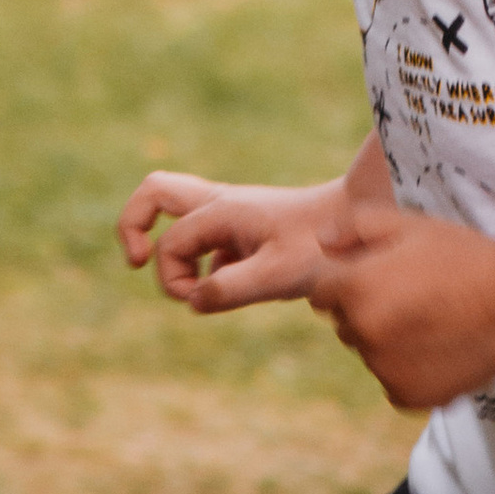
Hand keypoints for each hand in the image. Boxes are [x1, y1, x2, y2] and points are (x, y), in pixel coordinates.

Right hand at [119, 168, 343, 313]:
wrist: (361, 224)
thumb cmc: (322, 246)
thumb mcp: (280, 274)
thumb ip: (233, 288)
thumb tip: (193, 301)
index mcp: (221, 210)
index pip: (170, 246)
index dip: (173, 279)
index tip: (199, 298)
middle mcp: (220, 205)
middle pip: (154, 192)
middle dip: (133, 224)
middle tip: (137, 260)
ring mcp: (232, 214)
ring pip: (178, 216)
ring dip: (174, 252)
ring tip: (195, 286)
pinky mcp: (246, 230)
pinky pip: (206, 240)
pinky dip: (204, 264)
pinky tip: (234, 285)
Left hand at [309, 197, 494, 409]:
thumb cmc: (464, 256)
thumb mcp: (410, 224)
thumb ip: (355, 226)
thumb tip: (321, 241)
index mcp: (355, 289)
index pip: (321, 292)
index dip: (349, 280)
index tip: (386, 276)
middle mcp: (363, 333)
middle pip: (345, 324)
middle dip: (366, 310)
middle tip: (415, 297)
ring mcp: (385, 369)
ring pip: (371, 355)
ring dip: (388, 342)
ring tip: (434, 322)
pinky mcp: (409, 396)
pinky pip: (393, 384)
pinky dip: (409, 371)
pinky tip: (440, 348)